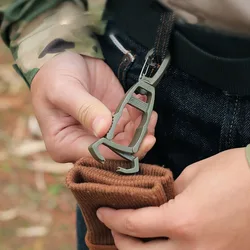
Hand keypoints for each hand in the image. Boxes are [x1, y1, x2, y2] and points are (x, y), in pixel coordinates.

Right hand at [31, 52, 156, 161]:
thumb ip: (84, 109)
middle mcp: (84, 144)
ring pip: (127, 141)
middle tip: (150, 126)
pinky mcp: (113, 121)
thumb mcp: (63, 89)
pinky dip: (140, 118)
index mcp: (65, 145)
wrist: (64, 63)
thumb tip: (103, 130)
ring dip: (141, 130)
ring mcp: (101, 134)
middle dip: (136, 143)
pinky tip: (143, 104)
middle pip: (115, 154)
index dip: (121, 153)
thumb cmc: (54, 77)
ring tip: (149, 112)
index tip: (142, 141)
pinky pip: (131, 126)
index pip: (96, 157)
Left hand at [97, 148, 249, 249]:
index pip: (134, 225)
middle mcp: (192, 249)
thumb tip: (156, 201)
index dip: (113, 218)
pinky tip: (160, 242)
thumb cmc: (232, 171)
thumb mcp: (193, 175)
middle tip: (114, 225)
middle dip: (121, 240)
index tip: (102, 211)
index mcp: (182, 221)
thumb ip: (169, 192)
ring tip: (132, 236)